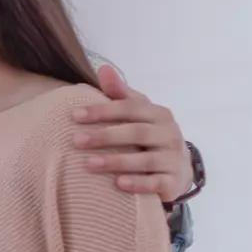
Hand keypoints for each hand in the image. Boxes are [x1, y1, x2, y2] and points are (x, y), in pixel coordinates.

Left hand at [72, 64, 194, 201]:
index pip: (130, 108)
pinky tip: (118, 184)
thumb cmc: (149, 135)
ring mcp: (173, 158)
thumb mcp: (138, 113)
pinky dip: (138, 183)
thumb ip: (120, 93)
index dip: (103, 110)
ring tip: (88, 164)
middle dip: (105, 136)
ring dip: (116, 161)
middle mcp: (169, 134)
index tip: (74, 115)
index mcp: (158, 114)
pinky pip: (156, 183)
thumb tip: (103, 68)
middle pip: (137, 132)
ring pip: (146, 159)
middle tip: (76, 140)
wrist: (177, 168)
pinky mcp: (173, 182)